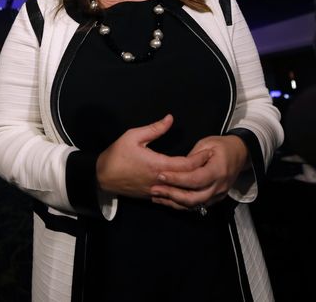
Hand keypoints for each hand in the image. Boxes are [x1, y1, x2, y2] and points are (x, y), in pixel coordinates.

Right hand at [96, 115, 210, 198]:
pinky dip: (183, 192)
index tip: (210, 152)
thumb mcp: (133, 136)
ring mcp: (156, 191)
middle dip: (202, 171)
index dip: (200, 158)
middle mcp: (160, 181)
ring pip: (181, 191)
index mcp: (157, 165)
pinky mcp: (152, 196)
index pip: (186, 164)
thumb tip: (170, 118)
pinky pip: (172, 197)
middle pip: (188, 180)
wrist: (102, 177)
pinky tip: (191, 188)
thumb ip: (154, 128)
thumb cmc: (117, 154)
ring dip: (194, 184)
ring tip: (206, 175)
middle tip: (214, 163)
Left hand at [150, 135, 249, 210]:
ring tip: (156, 196)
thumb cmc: (221, 146)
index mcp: (218, 170)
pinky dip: (180, 205)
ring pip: (194, 205)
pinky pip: (196, 206)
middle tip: (154, 189)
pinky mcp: (214, 199)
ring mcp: (218, 195)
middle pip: (194, 197)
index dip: (177, 179)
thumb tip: (177, 167)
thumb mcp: (207, 144)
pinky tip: (166, 200)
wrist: (239, 154)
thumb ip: (193, 157)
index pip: (196, 179)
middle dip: (172, 194)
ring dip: (173, 202)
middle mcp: (219, 186)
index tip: (161, 175)